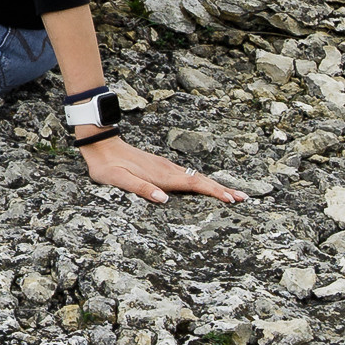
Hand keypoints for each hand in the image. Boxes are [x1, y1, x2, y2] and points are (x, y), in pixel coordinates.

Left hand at [79, 134, 242, 203]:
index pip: (195, 185)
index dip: (214, 193)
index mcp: (162, 176)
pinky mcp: (162, 166)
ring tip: (233, 194)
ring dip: (216, 186)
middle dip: (223, 190)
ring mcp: (166, 167)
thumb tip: (162, 199)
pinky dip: (203, 182)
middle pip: (202, 180)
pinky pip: (188, 176)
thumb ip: (140, 188)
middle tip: (244, 198)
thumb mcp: (118, 180)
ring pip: (197, 177)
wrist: (101, 145)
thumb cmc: (108, 166)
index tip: (232, 200)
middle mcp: (168, 170)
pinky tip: (205, 186)